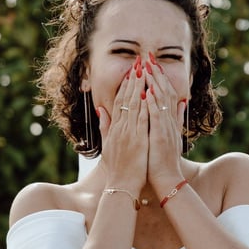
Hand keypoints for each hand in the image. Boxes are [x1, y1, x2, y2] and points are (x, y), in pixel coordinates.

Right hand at [98, 64, 148, 191]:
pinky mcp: (138, 140)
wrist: (120, 185)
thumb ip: (105, 126)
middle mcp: (120, 128)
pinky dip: (145, 105)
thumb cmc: (117, 168)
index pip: (119, 101)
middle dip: (133, 79)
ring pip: (134, 105)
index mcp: (115, 128)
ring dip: (139, 86)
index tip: (131, 71)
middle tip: (138, 62)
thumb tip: (100, 110)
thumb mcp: (107, 145)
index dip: (125, 84)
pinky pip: (142, 119)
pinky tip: (148, 93)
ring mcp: (129, 133)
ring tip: (144, 70)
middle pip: (126, 98)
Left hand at [145, 53, 184, 192]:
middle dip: (156, 74)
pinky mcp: (160, 137)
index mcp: (169, 120)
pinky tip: (147, 91)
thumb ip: (177, 118)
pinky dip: (152, 104)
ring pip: (161, 101)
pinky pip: (156, 117)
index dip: (159, 77)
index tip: (152, 63)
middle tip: (148, 57)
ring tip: (146, 67)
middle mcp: (169, 121)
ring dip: (154, 83)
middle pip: (164, 92)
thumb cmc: (164, 159)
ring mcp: (165, 128)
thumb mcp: (172, 134)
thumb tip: (183, 102)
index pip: (166, 94)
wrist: (167, 179)